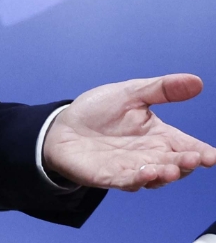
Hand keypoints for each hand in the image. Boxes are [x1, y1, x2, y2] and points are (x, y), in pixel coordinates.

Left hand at [43, 74, 215, 191]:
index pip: (186, 146)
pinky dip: (137, 179)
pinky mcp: (109, 176)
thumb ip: (162, 90)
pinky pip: (126, 181)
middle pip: (175, 164)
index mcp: (159, 136)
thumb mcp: (130, 93)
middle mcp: (149, 155)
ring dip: (164, 174)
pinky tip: (146, 173)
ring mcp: (130, 168)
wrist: (62, 126)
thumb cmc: (98, 111)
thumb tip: (197, 81)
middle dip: (186, 163)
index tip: (212, 156)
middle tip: (194, 159)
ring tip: (171, 169)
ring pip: (154, 177)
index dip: (201, 153)